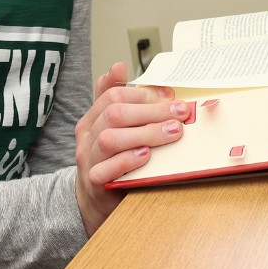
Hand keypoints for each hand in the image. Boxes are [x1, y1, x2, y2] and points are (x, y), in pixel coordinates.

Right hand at [74, 61, 186, 234]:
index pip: (113, 96)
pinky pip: (106, 170)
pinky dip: (128, 160)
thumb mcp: (113, 128)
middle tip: (180, 113)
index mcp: (92, 119)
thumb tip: (119, 66)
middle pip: (114, 114)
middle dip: (151, 111)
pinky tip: (147, 155)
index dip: (144, 94)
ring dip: (145, 133)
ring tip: (171, 132)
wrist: (94, 202)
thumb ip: (120, 100)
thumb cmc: (110, 160)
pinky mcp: (95, 183)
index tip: (170, 96)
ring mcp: (89, 160)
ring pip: (110, 139)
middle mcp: (87, 137)